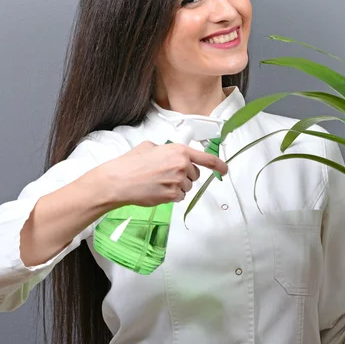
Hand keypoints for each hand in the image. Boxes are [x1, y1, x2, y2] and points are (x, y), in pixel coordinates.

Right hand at [98, 141, 228, 208]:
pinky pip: (180, 197)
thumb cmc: (132, 163)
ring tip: (159, 182)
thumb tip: (173, 154)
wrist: (119, 180)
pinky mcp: (172, 195)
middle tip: (168, 174)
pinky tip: (158, 190)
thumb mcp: (151, 147)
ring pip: (187, 187)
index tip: (225, 170)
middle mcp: (182, 165)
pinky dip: (172, 195)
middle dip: (186, 175)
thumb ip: (167, 149)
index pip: (206, 159)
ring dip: (178, 186)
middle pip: (195, 175)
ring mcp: (178, 181)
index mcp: (179, 151)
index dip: (218, 165)